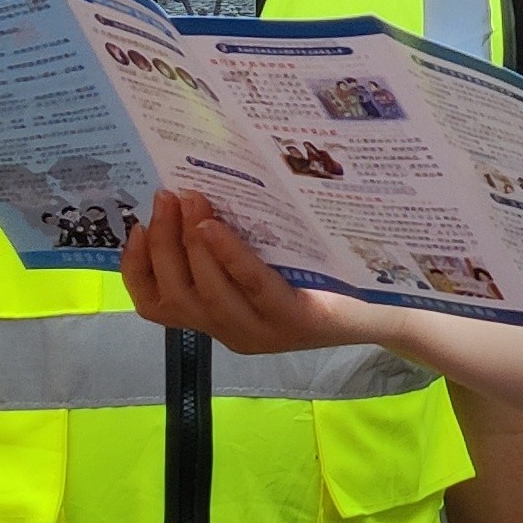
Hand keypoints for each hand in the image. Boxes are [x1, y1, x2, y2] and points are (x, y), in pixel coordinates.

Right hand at [121, 192, 355, 354]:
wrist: (388, 305)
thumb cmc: (321, 274)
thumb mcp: (265, 256)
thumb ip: (227, 242)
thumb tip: (187, 191)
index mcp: (218, 318)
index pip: (157, 305)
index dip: (136, 268)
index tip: (134, 227)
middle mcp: (232, 331)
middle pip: (176, 295)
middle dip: (163, 243)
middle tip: (166, 196)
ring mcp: (261, 331)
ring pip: (206, 294)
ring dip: (189, 244)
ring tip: (191, 200)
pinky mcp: (293, 321)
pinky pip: (251, 285)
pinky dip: (227, 255)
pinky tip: (214, 227)